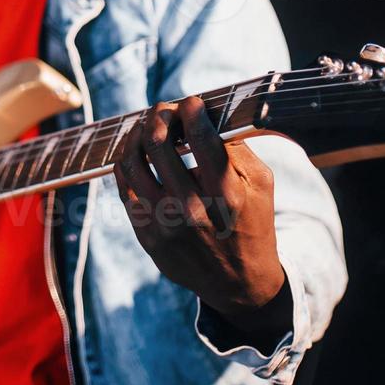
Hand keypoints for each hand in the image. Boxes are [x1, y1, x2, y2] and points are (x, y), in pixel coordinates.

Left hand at [113, 96, 285, 331]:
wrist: (238, 283)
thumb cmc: (252, 224)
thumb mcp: (261, 185)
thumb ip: (237, 147)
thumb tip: (208, 113)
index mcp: (227, 194)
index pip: (200, 137)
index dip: (191, 109)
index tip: (190, 101)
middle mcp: (192, 208)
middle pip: (159, 143)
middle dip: (159, 115)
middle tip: (164, 108)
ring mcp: (164, 223)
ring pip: (133, 161)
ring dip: (137, 134)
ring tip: (146, 127)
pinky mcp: (146, 233)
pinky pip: (123, 185)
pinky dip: (127, 161)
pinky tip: (136, 153)